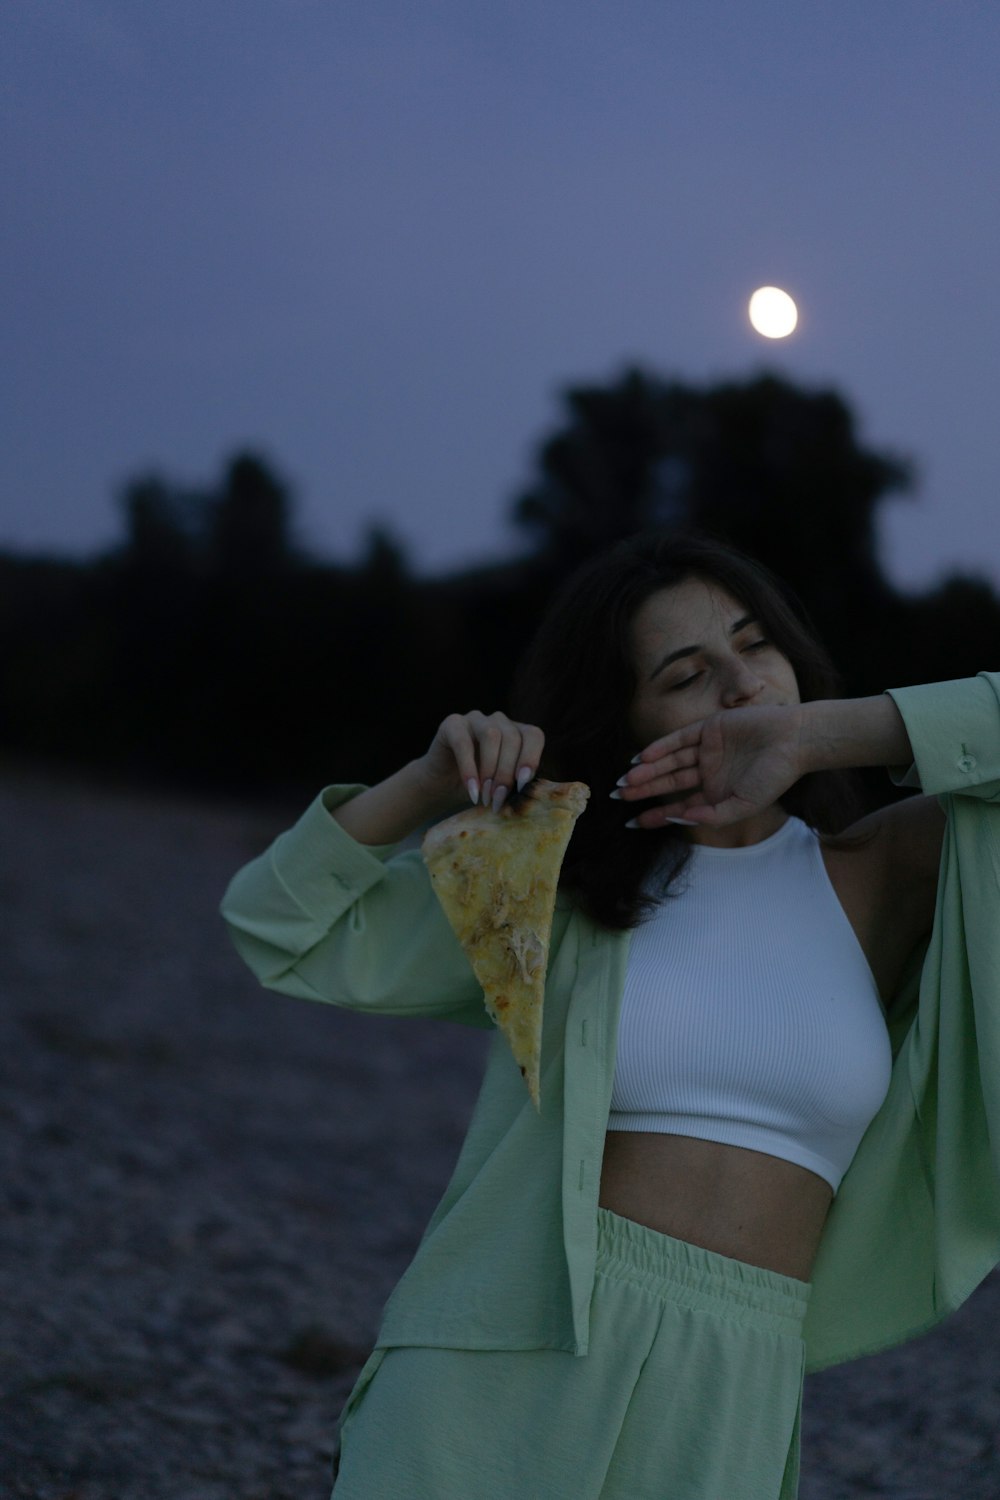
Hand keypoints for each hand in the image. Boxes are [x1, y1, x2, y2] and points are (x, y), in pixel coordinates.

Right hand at [415, 710, 545, 813]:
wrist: (442, 786)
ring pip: (491, 735)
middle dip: (506, 772)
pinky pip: (463, 742)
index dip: (531, 758)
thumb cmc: (479, 786)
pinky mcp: (452, 724)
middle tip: (498, 799)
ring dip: (490, 769)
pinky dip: (469, 769)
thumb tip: (527, 789)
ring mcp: (475, 719)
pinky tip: (471, 789)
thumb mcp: (503, 785)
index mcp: (517, 732)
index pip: (534, 735)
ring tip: (485, 796)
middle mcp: (499, 721)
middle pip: (512, 738)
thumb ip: (517, 782)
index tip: (523, 784)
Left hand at [614, 704, 805, 829]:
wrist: (795, 741)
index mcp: (716, 793)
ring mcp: (707, 749)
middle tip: (619, 797)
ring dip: (649, 771)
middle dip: (644, 791)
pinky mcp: (709, 728)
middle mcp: (708, 772)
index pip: (680, 806)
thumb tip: (680, 819)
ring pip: (670, 762)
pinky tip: (642, 758)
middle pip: (669, 783)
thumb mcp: (744, 806)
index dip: (656, 815)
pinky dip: (660, 748)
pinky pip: (679, 739)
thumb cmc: (774, 777)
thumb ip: (713, 816)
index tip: (633, 823)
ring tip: (626, 781)